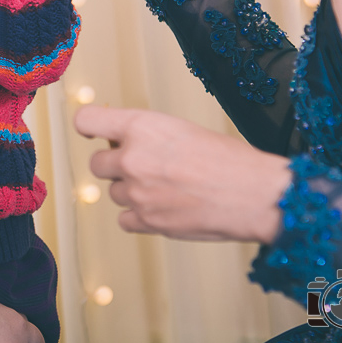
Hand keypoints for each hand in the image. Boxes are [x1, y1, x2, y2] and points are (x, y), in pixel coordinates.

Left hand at [73, 105, 290, 243]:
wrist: (254, 194)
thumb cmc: (227, 158)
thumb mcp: (181, 128)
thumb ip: (145, 134)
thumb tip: (121, 141)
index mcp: (140, 126)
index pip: (87, 120)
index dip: (89, 126)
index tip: (94, 132)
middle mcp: (131, 158)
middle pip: (97, 163)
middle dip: (115, 164)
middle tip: (144, 165)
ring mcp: (136, 193)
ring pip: (113, 193)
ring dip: (131, 191)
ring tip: (166, 187)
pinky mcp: (146, 222)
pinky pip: (124, 220)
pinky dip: (138, 216)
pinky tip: (162, 207)